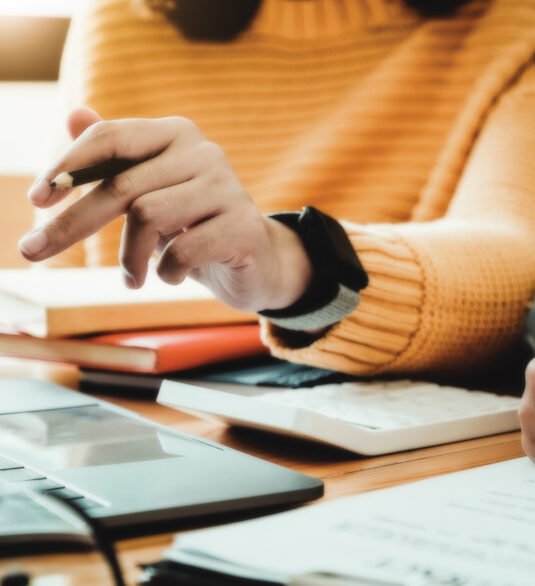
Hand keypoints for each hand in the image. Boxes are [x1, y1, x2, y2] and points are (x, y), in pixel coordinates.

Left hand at [19, 108, 311, 312]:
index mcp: (177, 135)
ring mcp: (228, 188)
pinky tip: (172, 277)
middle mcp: (204, 152)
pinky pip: (182, 251)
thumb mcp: (151, 191)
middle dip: (73, 223)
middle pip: (122, 185)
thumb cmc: (195, 223)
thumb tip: (72, 113)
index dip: (68, 167)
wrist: (257, 258)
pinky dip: (166, 272)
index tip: (36, 201)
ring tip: (132, 279)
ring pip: (148, 217)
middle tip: (34, 252)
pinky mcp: (244, 226)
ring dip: (129, 258)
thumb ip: (115, 158)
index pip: (111, 138)